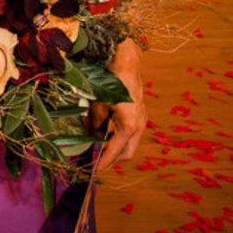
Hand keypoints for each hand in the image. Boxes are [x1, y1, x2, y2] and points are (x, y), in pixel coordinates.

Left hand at [95, 38, 144, 170]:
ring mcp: (142, 120)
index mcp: (129, 125)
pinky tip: (106, 134)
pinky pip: (130, 133)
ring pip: (130, 143)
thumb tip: (91, 137)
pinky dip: (119, 137)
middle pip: (127, 153)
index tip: (95, 170)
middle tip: (95, 161)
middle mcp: (139, 125)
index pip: (115, 150)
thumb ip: (96, 122)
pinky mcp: (140, 114)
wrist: (126, 62)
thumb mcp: (98, 104)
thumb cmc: (110, 81)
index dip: (104, 161)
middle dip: (112, 159)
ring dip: (116, 148)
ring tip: (98, 149)